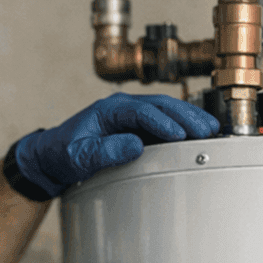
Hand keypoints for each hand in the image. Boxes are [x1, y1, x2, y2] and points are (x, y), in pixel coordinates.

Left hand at [11, 93, 219, 198]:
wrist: (51, 157)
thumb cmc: (62, 154)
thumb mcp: (78, 157)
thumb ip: (103, 152)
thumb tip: (135, 145)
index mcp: (108, 109)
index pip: (141, 111)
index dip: (162, 122)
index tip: (180, 134)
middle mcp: (123, 108)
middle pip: (160, 105)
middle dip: (185, 116)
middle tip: (207, 130)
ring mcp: (131, 117)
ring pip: (166, 111)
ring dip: (189, 119)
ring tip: (211, 130)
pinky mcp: (137, 128)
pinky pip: (163, 123)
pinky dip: (183, 127)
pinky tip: (198, 136)